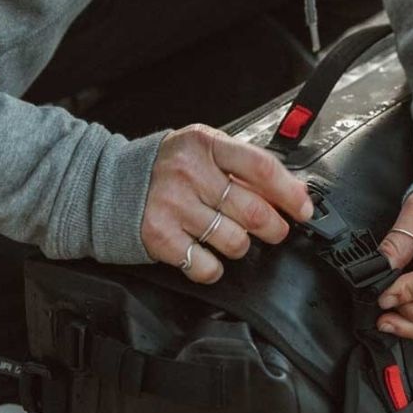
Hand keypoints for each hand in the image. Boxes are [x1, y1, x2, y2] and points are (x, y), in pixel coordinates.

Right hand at [140, 124, 313, 282]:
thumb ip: (242, 167)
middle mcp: (189, 173)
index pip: (260, 167)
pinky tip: (206, 255)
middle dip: (274, 228)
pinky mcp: (160, 237)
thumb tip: (294, 192)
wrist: (108, 185)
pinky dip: (214, 267)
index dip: (289, 193)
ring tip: (230, 237)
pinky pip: (207, 266)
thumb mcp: (202, 152)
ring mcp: (173, 206)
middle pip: (253, 211)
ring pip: (235, 242)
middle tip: (274, 230)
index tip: (304, 209)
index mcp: (205, 144)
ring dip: (241, 246)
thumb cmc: (165, 170)